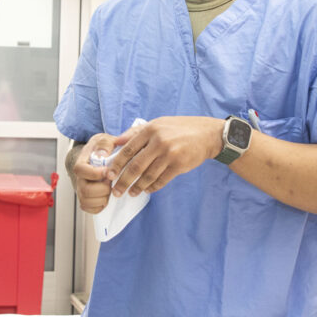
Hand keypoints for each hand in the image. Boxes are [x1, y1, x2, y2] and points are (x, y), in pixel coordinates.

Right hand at [69, 133, 118, 213]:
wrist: (96, 157)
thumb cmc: (101, 149)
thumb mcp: (104, 140)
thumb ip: (105, 144)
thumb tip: (102, 154)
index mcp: (81, 162)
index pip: (80, 170)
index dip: (94, 173)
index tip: (107, 171)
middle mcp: (79, 178)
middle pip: (85, 190)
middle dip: (103, 188)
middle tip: (111, 181)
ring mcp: (81, 190)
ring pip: (88, 201)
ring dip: (103, 197)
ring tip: (109, 188)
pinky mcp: (87, 199)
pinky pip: (91, 209)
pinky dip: (101, 206)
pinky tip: (106, 196)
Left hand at [106, 116, 223, 197]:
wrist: (207, 134)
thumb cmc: (179, 128)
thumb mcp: (158, 123)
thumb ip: (136, 132)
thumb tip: (117, 141)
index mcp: (151, 130)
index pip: (128, 150)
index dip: (116, 164)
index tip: (109, 175)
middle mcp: (159, 142)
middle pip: (135, 166)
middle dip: (123, 181)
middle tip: (116, 191)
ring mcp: (170, 155)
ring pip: (148, 176)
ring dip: (137, 187)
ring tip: (131, 192)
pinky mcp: (179, 166)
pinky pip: (161, 180)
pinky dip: (152, 187)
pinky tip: (146, 189)